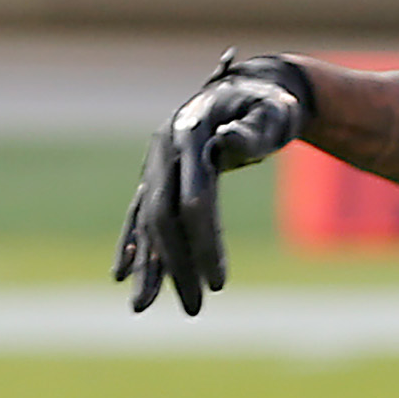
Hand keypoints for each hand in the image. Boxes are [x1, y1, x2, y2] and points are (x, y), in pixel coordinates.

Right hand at [113, 52, 314, 314]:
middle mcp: (165, 150)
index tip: (219, 283)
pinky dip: (134, 245)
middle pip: (164, 217)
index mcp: (191, 134)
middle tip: (194, 309)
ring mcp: (157, 163)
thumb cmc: (270, 103)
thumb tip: (227, 141)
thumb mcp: (274, 109)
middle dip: (175, 266)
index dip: (205, 240)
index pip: (194, 199)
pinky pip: (141, 215)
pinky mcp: (159, 174)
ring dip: (148, 265)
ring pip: (147, 221)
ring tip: (142, 308)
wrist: (251, 88)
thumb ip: (255, 128)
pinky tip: (124, 275)